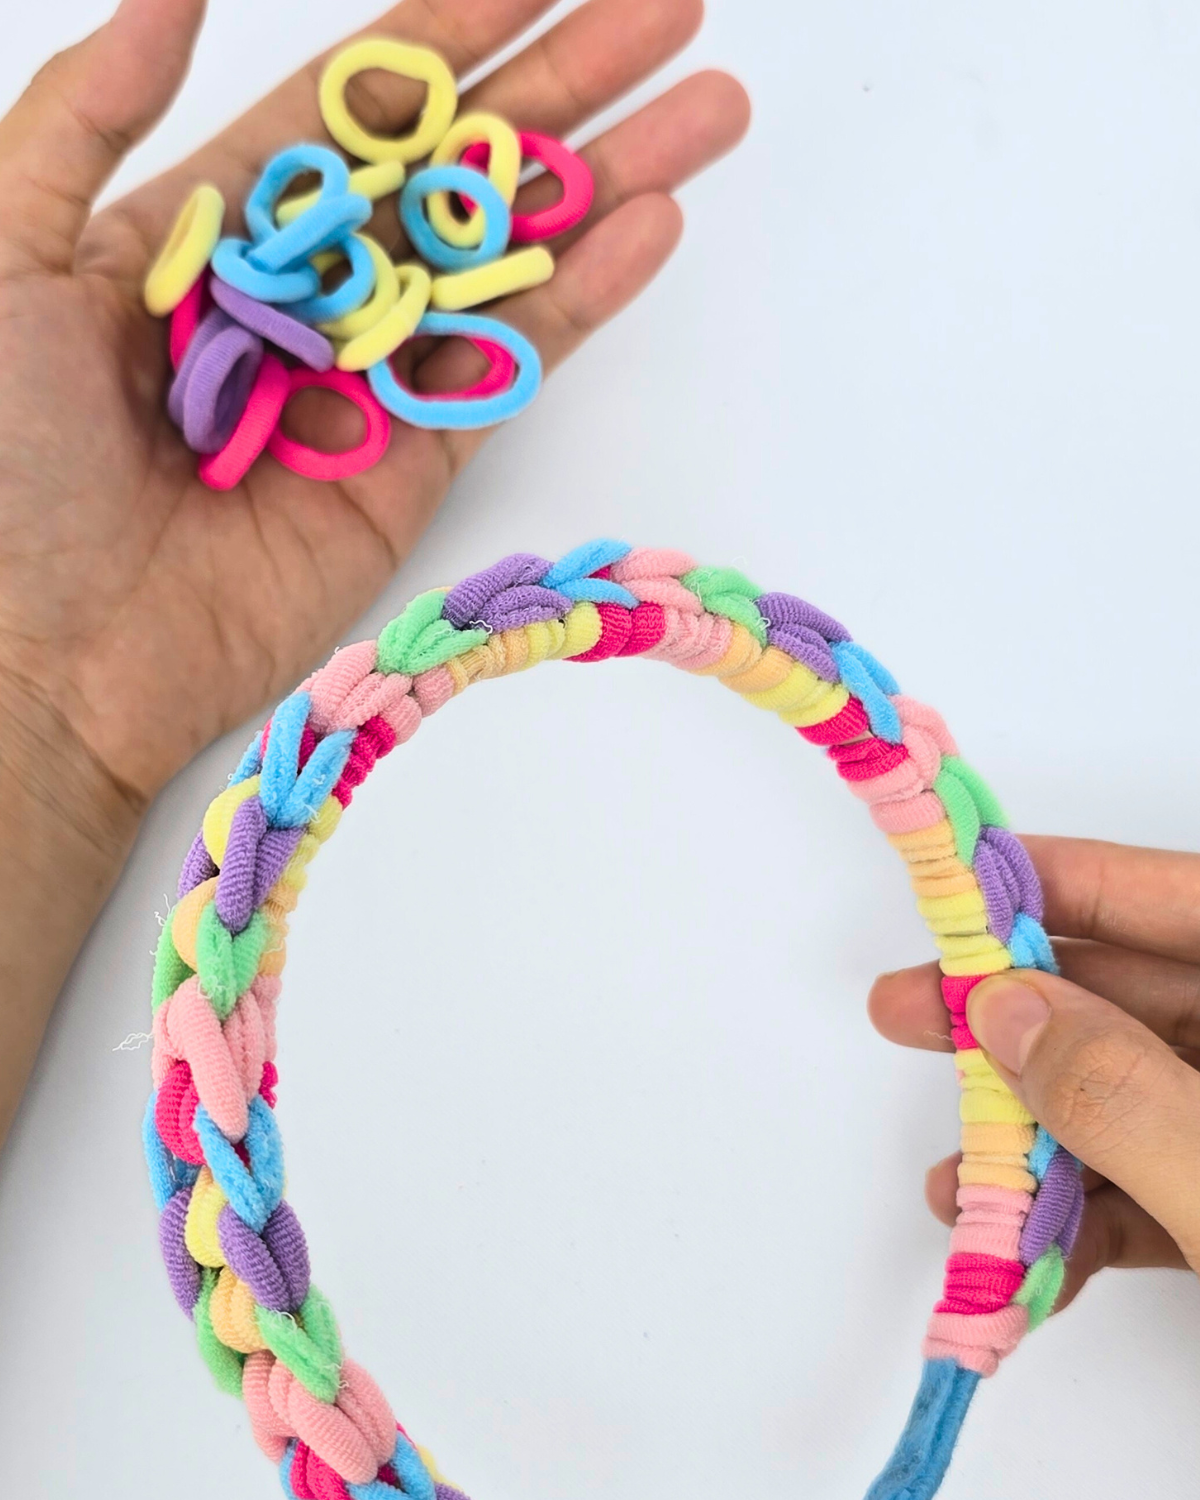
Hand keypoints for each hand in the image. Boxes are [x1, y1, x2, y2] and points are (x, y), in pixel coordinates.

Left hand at [0, 0, 747, 807]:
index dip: (451, 36)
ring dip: (609, 182)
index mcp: (215, 233)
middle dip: (564, 88)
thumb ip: (83, 118)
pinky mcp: (413, 469)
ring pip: (506, 263)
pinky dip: (582, 299)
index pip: (355, 110)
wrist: (48, 657)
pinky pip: (508, 369)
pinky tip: (651, 225)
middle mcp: (309, 299)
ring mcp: (370, 386)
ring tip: (707, 110)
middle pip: (457, 172)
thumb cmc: (4, 463)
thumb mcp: (5, 258)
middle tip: (671, 16)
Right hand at [870, 835, 1199, 1311]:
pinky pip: (1158, 1187)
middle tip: (907, 1015)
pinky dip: (1088, 1219)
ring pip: (1135, 1099)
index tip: (959, 884)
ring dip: (1039, 1139)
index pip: (1175, 899)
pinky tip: (1024, 1250)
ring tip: (958, 1180)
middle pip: (1135, 1001)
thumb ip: (1124, 1096)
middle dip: (1018, 1021)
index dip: (1064, 880)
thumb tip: (1004, 1011)